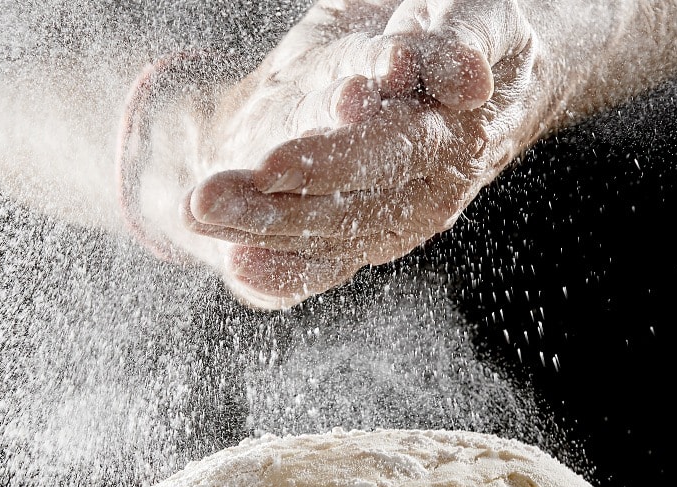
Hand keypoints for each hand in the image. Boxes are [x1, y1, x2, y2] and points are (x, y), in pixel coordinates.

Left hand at [126, 0, 544, 308]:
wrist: (474, 70)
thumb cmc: (470, 30)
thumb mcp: (478, 18)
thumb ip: (458, 44)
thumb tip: (465, 82)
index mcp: (457, 137)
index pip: (392, 153)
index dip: (333, 160)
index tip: (270, 167)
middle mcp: (428, 191)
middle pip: (351, 206)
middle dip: (277, 205)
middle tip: (208, 196)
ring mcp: (397, 218)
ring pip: (329, 235)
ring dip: (260, 229)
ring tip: (198, 213)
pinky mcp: (368, 233)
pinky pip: (325, 263)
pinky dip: (285, 271)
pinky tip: (239, 265)